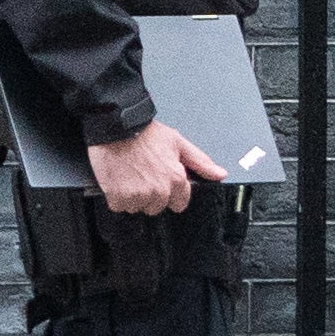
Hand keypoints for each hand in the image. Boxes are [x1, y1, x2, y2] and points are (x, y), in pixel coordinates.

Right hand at [90, 119, 224, 217]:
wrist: (115, 128)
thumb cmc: (144, 133)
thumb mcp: (177, 142)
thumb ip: (200, 161)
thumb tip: (219, 174)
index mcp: (176, 179)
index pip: (179, 203)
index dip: (170, 193)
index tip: (160, 181)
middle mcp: (159, 190)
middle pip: (156, 206)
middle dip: (149, 194)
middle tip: (141, 174)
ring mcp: (139, 196)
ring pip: (137, 207)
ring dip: (132, 196)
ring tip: (128, 175)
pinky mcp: (119, 197)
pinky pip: (119, 206)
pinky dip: (116, 196)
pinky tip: (117, 179)